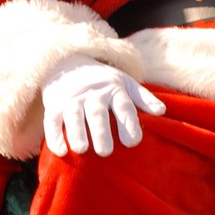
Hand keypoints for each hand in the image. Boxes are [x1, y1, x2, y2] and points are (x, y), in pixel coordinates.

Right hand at [41, 56, 164, 156]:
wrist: (68, 63)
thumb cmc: (103, 80)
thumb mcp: (125, 83)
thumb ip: (143, 98)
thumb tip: (162, 111)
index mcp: (114, 89)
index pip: (123, 106)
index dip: (128, 123)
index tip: (133, 142)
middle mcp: (92, 94)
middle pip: (97, 112)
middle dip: (100, 131)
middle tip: (106, 152)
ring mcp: (72, 99)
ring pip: (73, 115)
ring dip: (76, 132)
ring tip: (82, 149)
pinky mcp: (54, 106)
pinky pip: (52, 121)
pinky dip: (54, 136)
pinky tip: (61, 151)